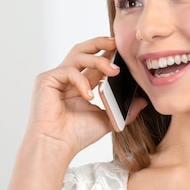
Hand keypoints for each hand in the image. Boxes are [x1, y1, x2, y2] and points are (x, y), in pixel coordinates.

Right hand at [25, 37, 126, 155]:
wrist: (56, 146)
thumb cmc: (76, 135)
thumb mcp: (107, 120)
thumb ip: (124, 110)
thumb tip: (143, 102)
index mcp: (80, 84)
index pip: (94, 61)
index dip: (108, 53)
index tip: (124, 51)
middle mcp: (67, 78)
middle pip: (83, 49)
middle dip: (100, 42)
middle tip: (117, 43)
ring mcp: (56, 77)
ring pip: (78, 55)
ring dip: (98, 60)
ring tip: (114, 71)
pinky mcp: (46, 80)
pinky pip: (69, 71)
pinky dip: (82, 81)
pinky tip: (90, 95)